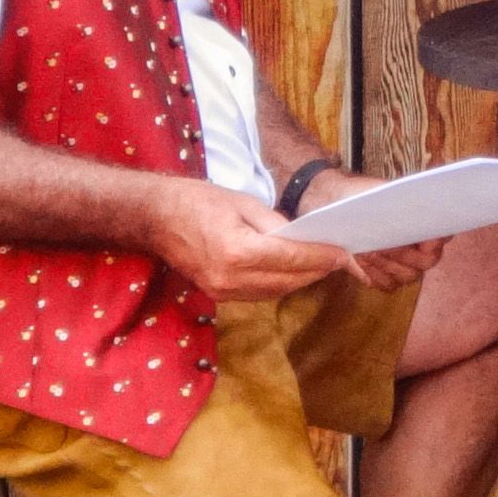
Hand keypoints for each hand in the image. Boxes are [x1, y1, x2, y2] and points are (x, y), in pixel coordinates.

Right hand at [156, 180, 354, 303]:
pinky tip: (292, 271)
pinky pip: (259, 294)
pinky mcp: (218, 296)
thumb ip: (274, 224)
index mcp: (238, 251)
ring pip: (275, 291)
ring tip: (319, 264)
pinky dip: (279, 284)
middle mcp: (231, 278)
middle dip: (315, 270)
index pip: (291, 259)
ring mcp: (223, 291)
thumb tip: (302, 238)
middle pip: (288, 281)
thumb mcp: (241, 202)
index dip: (320, 256)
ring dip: (300, 280)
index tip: (342, 252)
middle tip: (337, 257)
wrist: (156, 218)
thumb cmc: (196, 201)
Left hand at [293, 166, 439, 290]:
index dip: (433, 241)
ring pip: (406, 275)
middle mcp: (420, 244)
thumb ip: (397, 198)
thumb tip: (412, 198)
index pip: (442, 235)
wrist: (329, 206)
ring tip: (362, 251)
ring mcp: (405, 263)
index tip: (416, 238)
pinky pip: (388, 284)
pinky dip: (373, 275)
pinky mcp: (386, 275)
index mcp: (424, 220)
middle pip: (426, 262)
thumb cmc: (356, 195)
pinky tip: (357, 261)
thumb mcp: (375, 190)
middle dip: (401, 254)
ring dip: (385, 264)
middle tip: (377, 245)